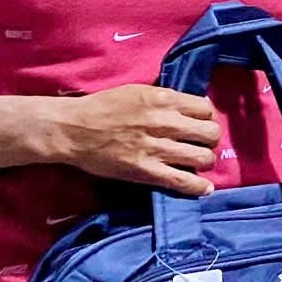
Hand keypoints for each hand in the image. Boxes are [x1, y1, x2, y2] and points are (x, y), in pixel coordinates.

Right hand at [46, 84, 223, 196]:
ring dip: (205, 161)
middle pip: (210, 133)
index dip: (206, 117)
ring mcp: (155, 148)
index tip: (200, 123)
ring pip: (203, 157)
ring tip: (198, 162)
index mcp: (162, 99)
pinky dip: (199, 187)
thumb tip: (190, 108)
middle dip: (209, 139)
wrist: (70, 129)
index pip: (206, 108)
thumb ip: (165, 100)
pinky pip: (183, 181)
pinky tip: (205, 189)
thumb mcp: (137, 92)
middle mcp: (164, 122)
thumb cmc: (102, 108)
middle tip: (201, 144)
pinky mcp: (145, 171)